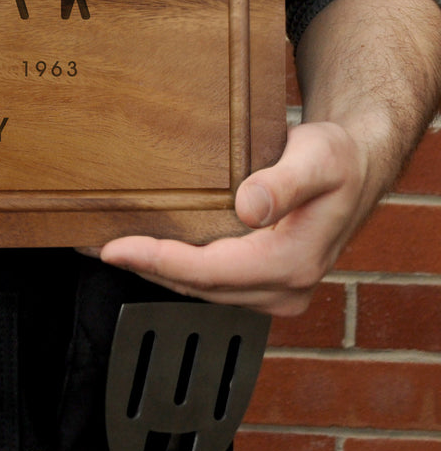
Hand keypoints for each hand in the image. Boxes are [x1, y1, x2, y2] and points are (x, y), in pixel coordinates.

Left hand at [83, 0, 440, 317]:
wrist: (357, 168)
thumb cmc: (337, 159)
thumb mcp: (317, 159)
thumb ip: (283, 183)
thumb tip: (249, 208)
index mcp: (292, 264)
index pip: (210, 272)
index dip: (158, 260)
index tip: (114, 248)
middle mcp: (283, 288)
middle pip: (197, 286)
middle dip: (144, 267)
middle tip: (93, 246)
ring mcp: (273, 291)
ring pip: (199, 289)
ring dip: (154, 270)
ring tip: (107, 248)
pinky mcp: (263, 283)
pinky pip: (209, 282)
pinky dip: (175, 268)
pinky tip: (147, 250)